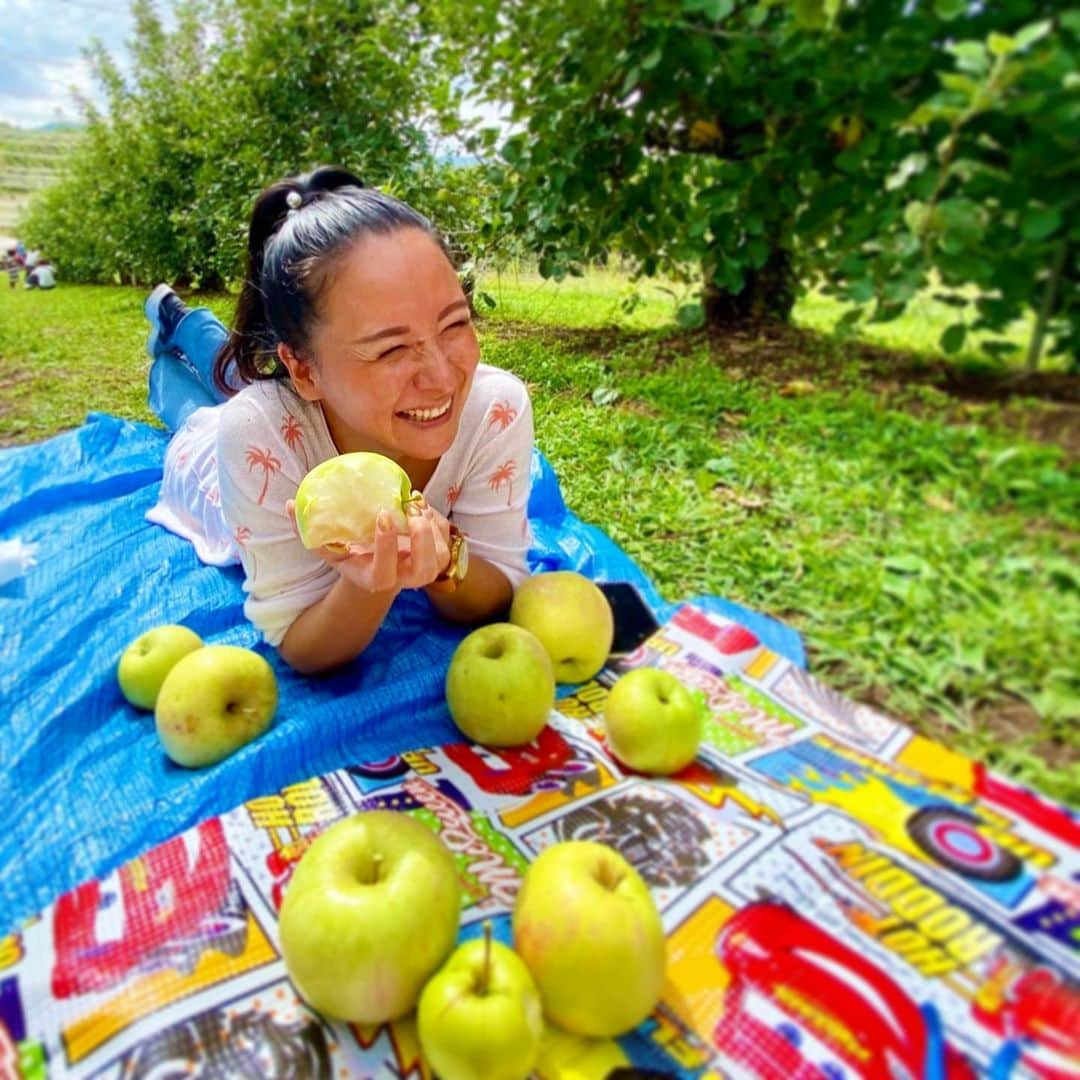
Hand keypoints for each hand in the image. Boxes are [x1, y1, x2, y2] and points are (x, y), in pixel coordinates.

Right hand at [286, 494, 450, 593]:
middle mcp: (402, 579)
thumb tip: (290, 505)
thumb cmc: (349, 553)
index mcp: (373, 580)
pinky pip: (447, 540)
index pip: (384, 575)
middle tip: (413, 510)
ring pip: (440, 558)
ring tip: (418, 503)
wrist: (375, 566)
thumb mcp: (327, 546)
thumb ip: (309, 530)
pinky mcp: (436, 556)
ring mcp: (422, 570)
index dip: (387, 547)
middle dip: (422, 541)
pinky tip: (422, 504)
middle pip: (424, 573)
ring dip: (433, 528)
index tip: (382, 515)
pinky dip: (439, 521)